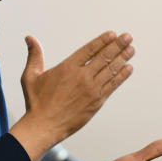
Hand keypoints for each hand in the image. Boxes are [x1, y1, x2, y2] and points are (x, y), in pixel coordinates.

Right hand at [9, 31, 134, 160]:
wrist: (44, 126)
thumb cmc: (36, 102)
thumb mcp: (31, 76)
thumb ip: (34, 55)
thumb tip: (30, 38)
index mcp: (68, 67)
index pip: (90, 49)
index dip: (103, 41)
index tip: (113, 34)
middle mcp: (82, 76)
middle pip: (104, 57)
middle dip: (118, 46)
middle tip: (128, 37)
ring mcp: (91, 90)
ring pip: (111, 70)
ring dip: (123, 58)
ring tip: (131, 49)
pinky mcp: (96, 102)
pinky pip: (112, 85)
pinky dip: (121, 76)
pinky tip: (128, 68)